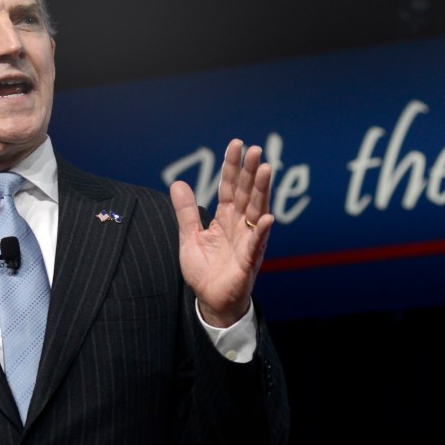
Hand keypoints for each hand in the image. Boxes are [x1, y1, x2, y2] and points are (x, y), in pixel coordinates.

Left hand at [171, 139, 272, 327]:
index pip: (230, 187)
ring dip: (262, 191)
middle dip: (251, 171)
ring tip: (266, 169)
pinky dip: (261, 231)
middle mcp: (240, 226)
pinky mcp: (249, 261)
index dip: (232, 166)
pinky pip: (256, 244)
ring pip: (256, 211)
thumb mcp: (190, 237)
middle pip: (247, 193)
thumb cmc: (205, 271)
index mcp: (225, 218)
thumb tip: (177, 183)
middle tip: (256, 149)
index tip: (237, 143)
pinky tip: (266, 217)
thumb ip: (185, 212)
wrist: (211, 301)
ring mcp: (247, 241)